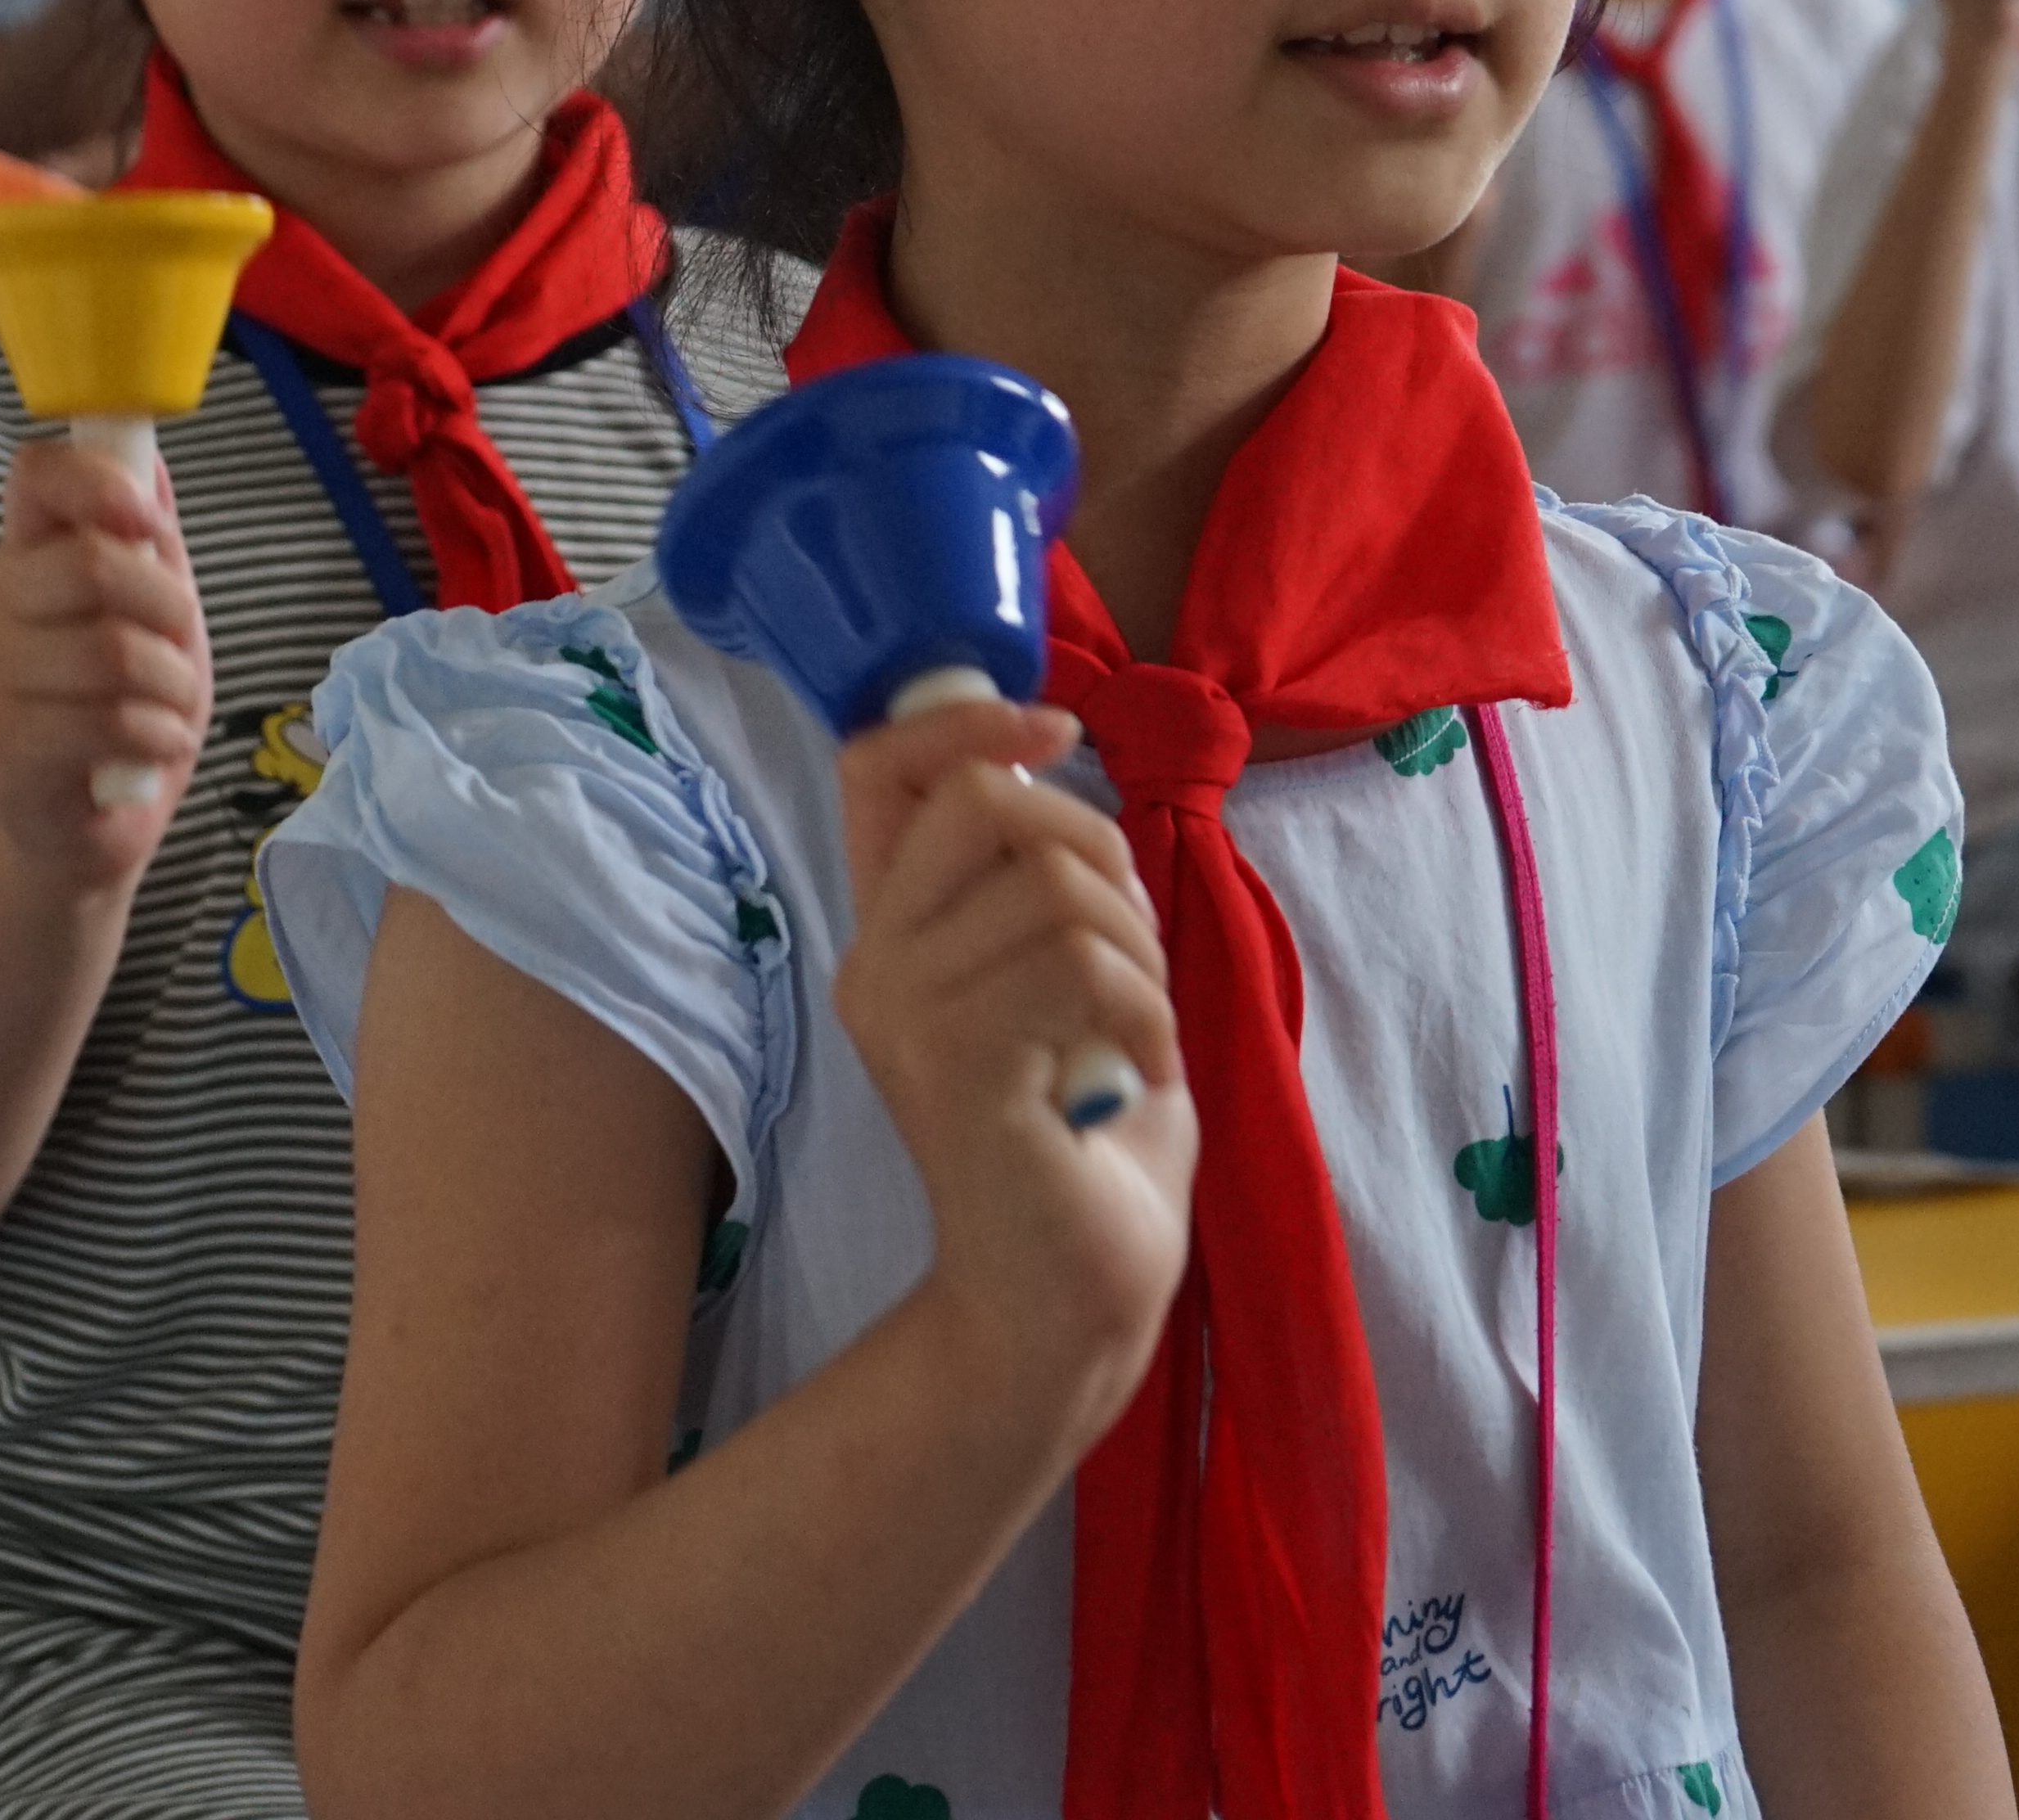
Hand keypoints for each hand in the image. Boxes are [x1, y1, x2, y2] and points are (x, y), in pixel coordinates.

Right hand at [0, 433, 211, 887]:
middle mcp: (0, 609)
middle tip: (180, 648)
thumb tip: (151, 460)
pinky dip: (160, 735)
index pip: (34, 475)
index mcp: (29, 558)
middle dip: (169, 607)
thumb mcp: (154, 615)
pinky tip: (154, 747)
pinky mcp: (13, 753)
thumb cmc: (123, 707)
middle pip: (90, 563)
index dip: (98, 483)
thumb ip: (149, 542)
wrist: (87, 829)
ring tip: (172, 710)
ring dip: (174, 685)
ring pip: (112, 650)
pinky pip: (111, 722)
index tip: (148, 525)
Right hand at [833, 701, 1194, 1438]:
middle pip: (983, 799)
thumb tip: (1061, 784)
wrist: (1067, 1299)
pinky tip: (1138, 1075)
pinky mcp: (957, 1068)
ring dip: (1139, 951)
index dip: (960, 718)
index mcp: (894, 935)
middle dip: (1098, 849)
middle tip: (1134, 954)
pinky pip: (1076, 966)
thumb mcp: (1061, 985)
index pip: (876, 768)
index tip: (1054, 727)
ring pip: (1053, 885)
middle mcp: (875, 965)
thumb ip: (1041, 891)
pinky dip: (1143, 1011)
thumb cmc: (1085, 1143)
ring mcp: (906, 1017)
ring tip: (1138, 1032)